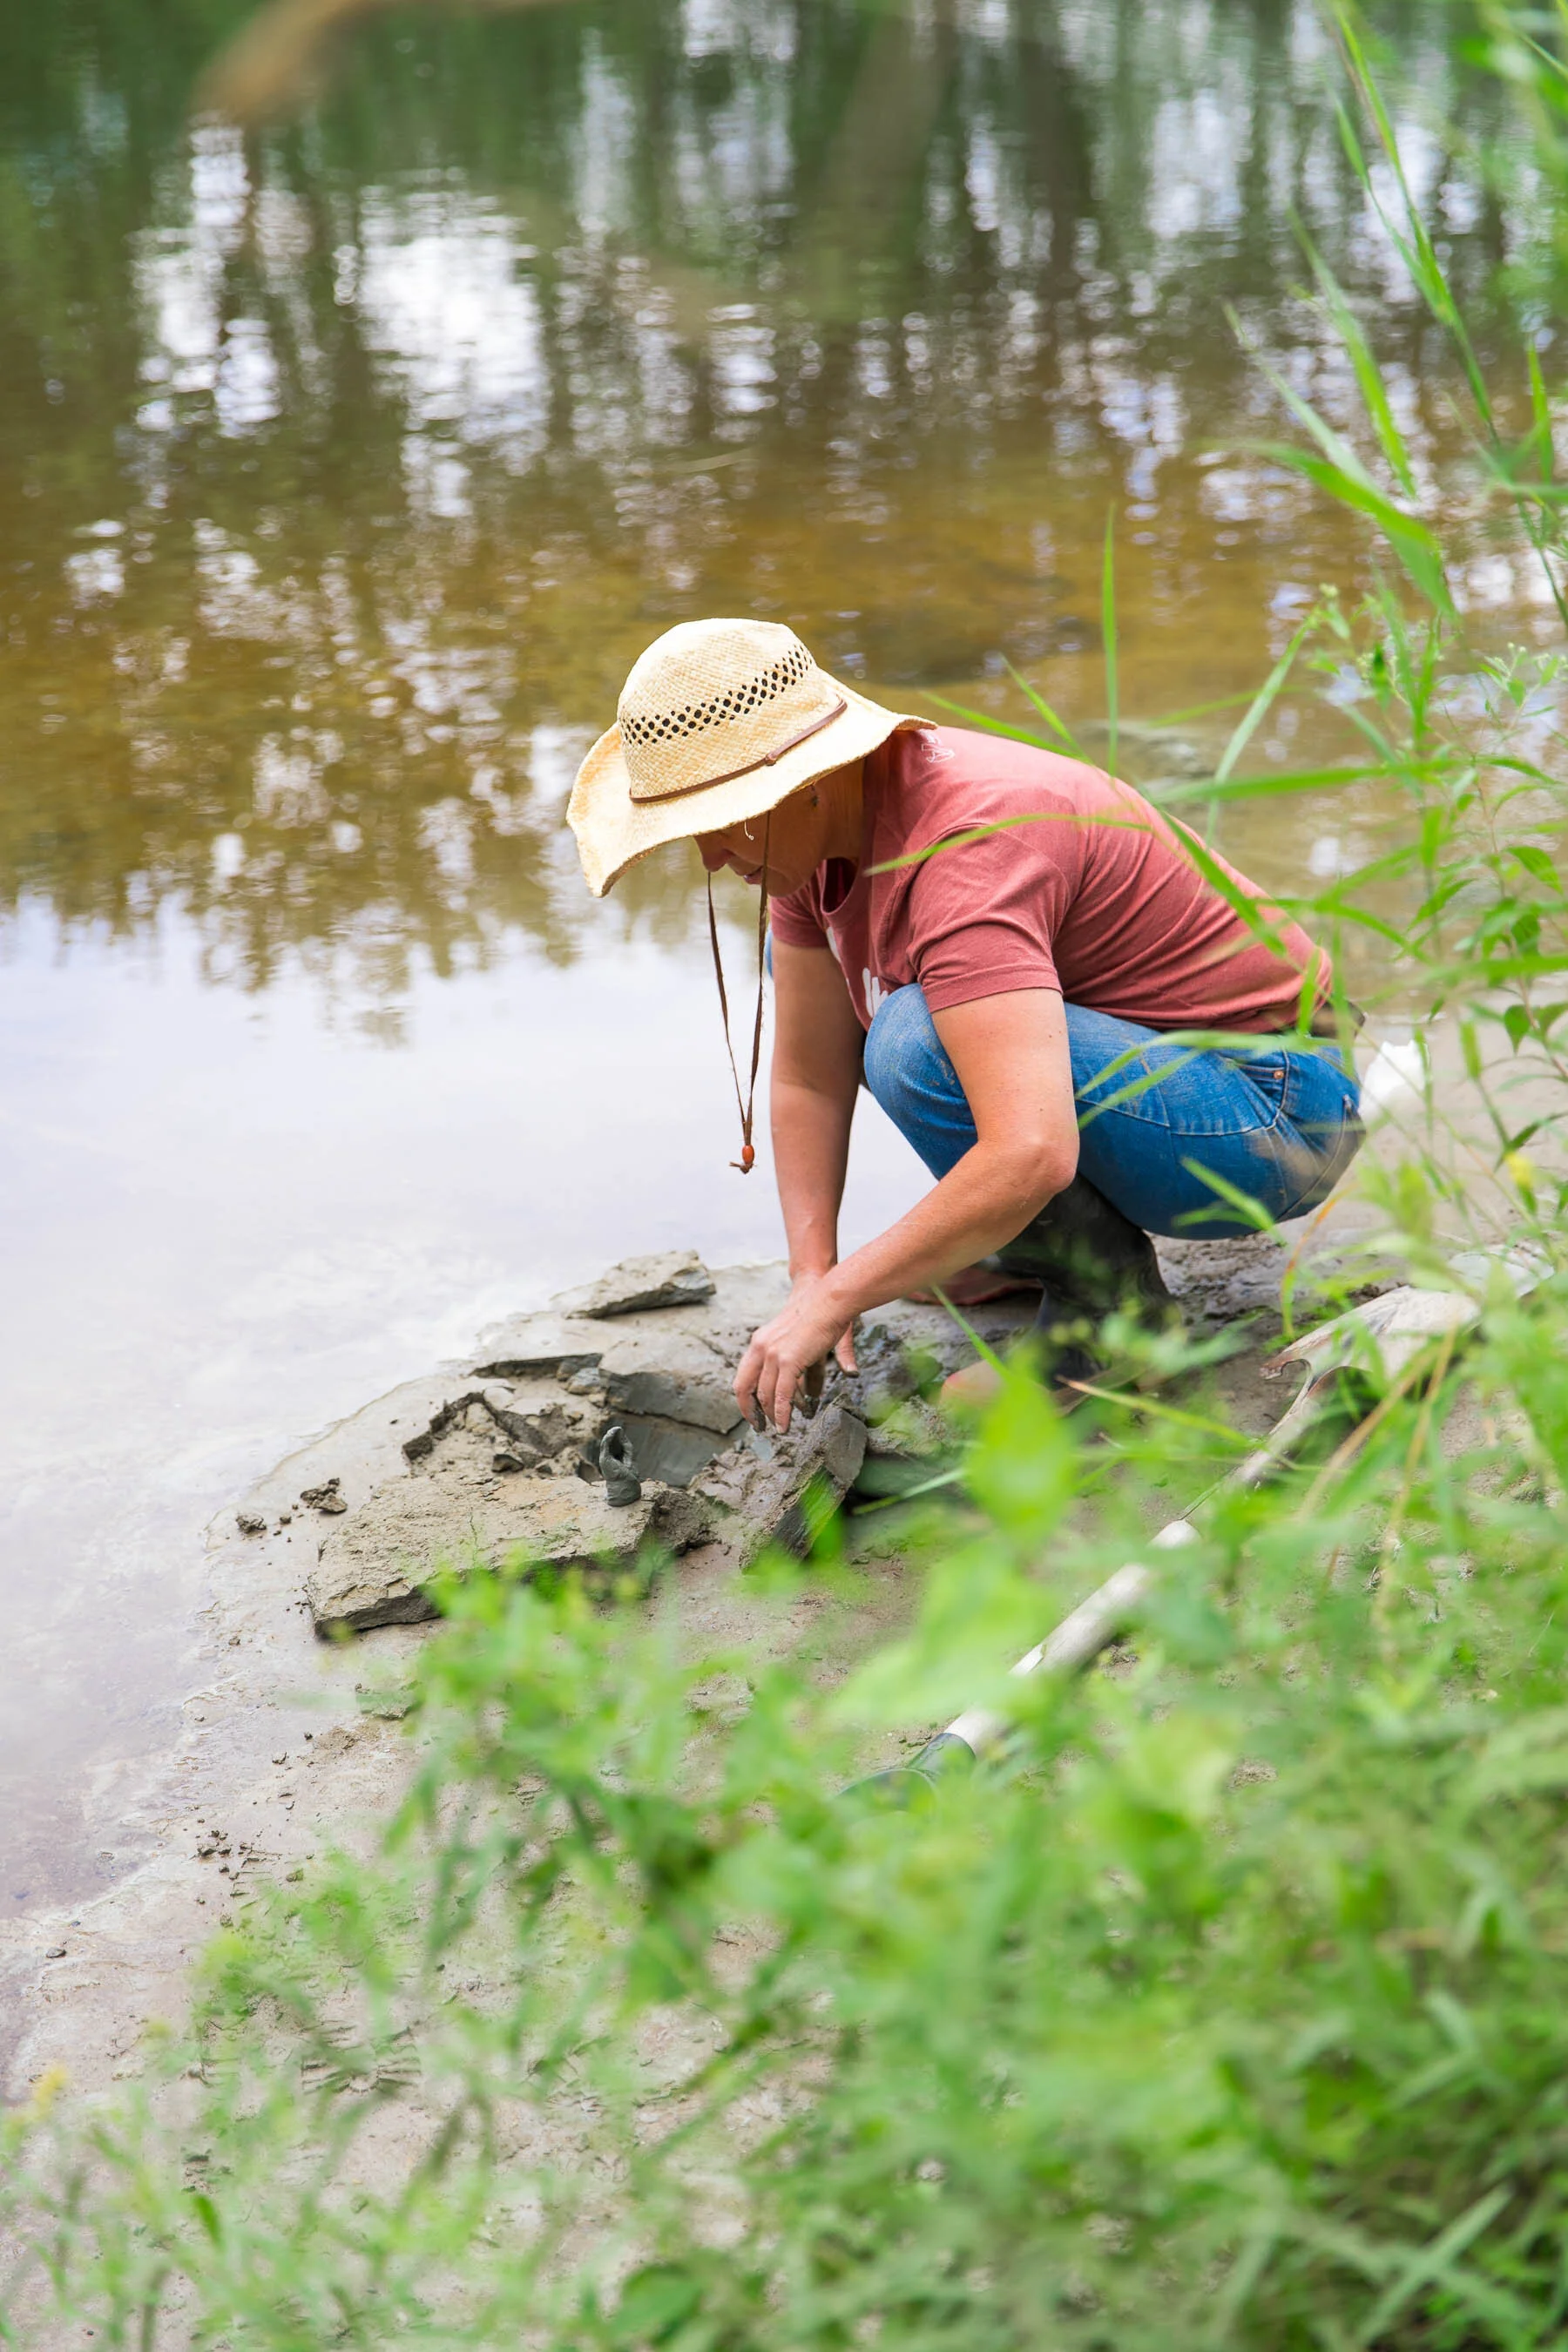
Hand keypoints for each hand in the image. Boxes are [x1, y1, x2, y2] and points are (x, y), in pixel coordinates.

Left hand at [735, 1273, 857, 1433]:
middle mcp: (760, 1348)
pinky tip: (785, 1425)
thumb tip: (807, 1391)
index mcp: (759, 1342)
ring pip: (765, 1395)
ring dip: (771, 1416)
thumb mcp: (799, 1342)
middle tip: (760, 1426)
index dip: (745, 1397)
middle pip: (747, 1388)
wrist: (827, 1299)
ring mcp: (772, 1354)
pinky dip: (782, 1414)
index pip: (743, 1376)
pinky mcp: (788, 1361)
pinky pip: (780, 1395)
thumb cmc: (819, 1316)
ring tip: (779, 1428)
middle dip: (752, 1411)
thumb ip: (798, 1366)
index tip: (752, 1412)